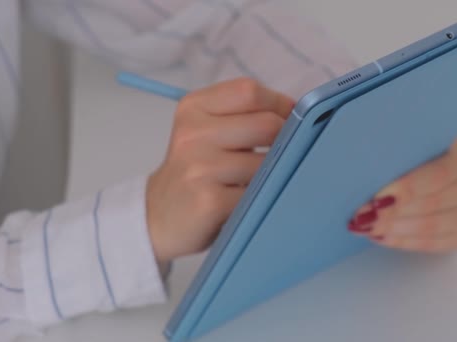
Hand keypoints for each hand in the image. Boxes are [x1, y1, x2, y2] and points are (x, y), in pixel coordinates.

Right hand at [146, 78, 293, 264]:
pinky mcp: (209, 200)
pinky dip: (264, 198)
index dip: (280, 104)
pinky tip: (250, 203)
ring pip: (268, 161)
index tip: (291, 120)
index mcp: (193, 107)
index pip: (250, 91)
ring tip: (259, 183)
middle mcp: (192, 133)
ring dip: (273, 174)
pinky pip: (259, 192)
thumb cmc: (195, 172)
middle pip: (266, 124)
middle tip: (281, 156)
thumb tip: (300, 114)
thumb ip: (244, 116)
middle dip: (284, 141)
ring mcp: (199, 167)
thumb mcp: (207, 131)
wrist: (157, 218)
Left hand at [348, 135, 456, 252]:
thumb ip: (401, 151)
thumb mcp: (414, 139)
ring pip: (434, 226)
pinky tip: (382, 236)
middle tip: (365, 216)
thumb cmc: (419, 149)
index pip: (439, 174)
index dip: (407, 189)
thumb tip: (368, 170)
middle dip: (395, 212)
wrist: (436, 160)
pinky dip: (404, 241)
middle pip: (435, 202)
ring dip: (396, 228)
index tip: (378, 198)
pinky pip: (434, 243)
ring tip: (368, 227)